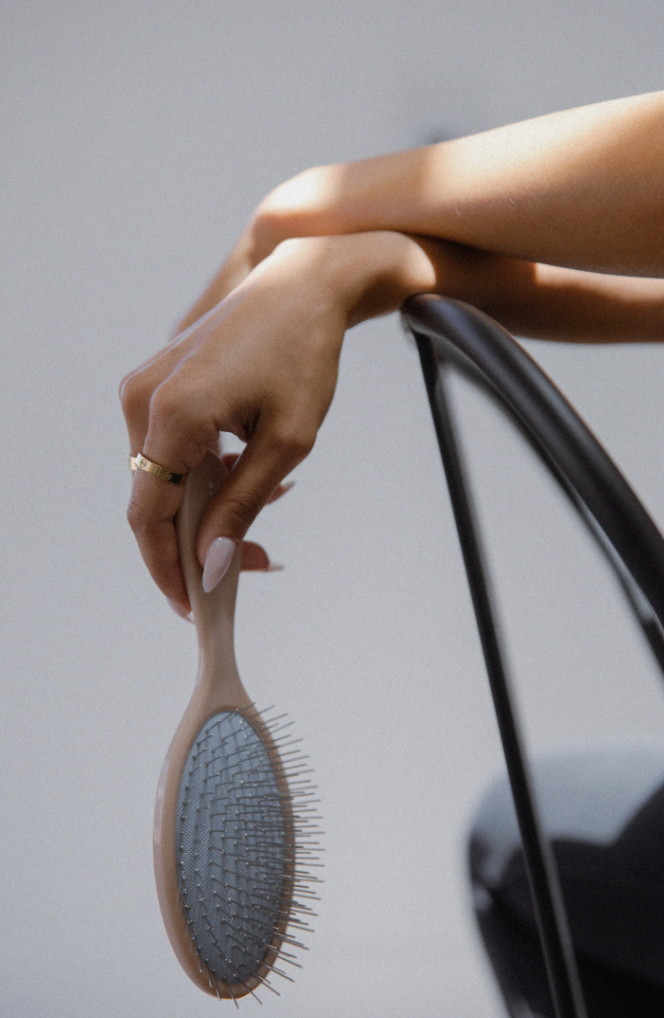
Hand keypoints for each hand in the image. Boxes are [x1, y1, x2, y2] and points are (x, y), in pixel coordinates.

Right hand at [120, 236, 358, 616]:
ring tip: (263, 527)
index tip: (193, 606)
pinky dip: (207, 475)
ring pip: (166, 476)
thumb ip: (242, 506)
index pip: (148, 514)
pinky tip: (251, 480)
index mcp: (171, 413)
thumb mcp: (287, 442)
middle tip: (249, 566)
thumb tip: (208, 563)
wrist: (307, 284)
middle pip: (155, 499)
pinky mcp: (160, 381)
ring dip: (207, 509)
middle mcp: (144, 398)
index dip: (166, 568)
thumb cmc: (305, 354)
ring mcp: (147, 386)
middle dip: (198, 542)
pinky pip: (172, 446)